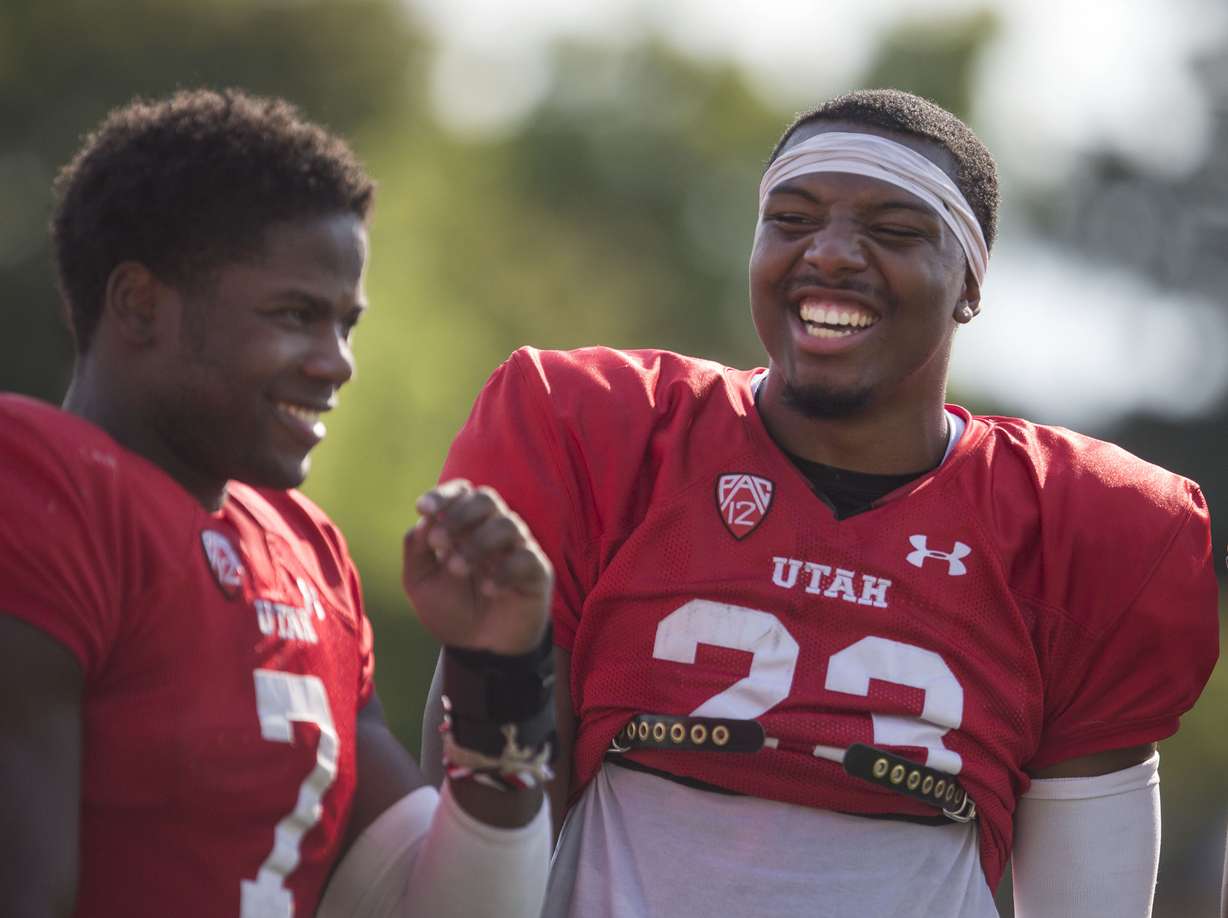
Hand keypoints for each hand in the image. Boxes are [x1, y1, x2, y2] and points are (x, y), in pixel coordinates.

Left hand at [403, 479, 552, 655]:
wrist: (479, 651)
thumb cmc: (451, 611)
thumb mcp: (420, 583)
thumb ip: (416, 549)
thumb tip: (424, 520)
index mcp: (465, 527)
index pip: (462, 493)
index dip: (444, 495)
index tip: (422, 508)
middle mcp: (493, 531)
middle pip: (487, 499)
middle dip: (460, 515)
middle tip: (440, 542)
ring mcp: (518, 549)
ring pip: (507, 524)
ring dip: (477, 544)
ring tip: (457, 570)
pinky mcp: (537, 572)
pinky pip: (525, 558)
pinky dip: (503, 571)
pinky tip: (488, 589)